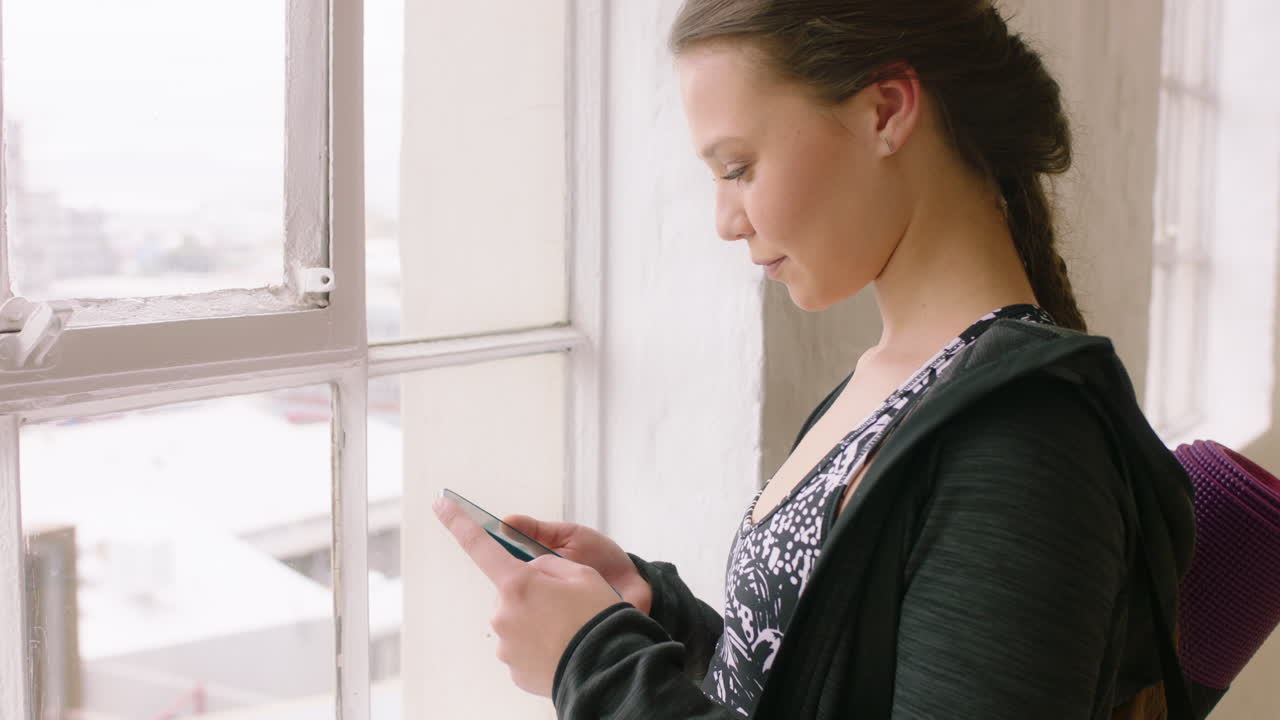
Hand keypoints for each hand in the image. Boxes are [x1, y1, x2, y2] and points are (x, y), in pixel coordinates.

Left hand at [433, 496, 625, 696]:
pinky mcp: (514, 670)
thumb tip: (533, 574)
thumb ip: (548, 565)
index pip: (481, 547)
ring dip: (536, 621)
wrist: (610, 667)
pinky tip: (563, 647)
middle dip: (530, 592)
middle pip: (511, 592)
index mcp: (518, 584)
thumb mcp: (581, 574)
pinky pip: (523, 647)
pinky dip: (540, 645)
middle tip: (564, 602)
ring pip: (517, 621)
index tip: (439, 504)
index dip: (458, 522)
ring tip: (569, 629)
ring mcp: (506, 646)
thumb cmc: (598, 616)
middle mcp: (503, 614)